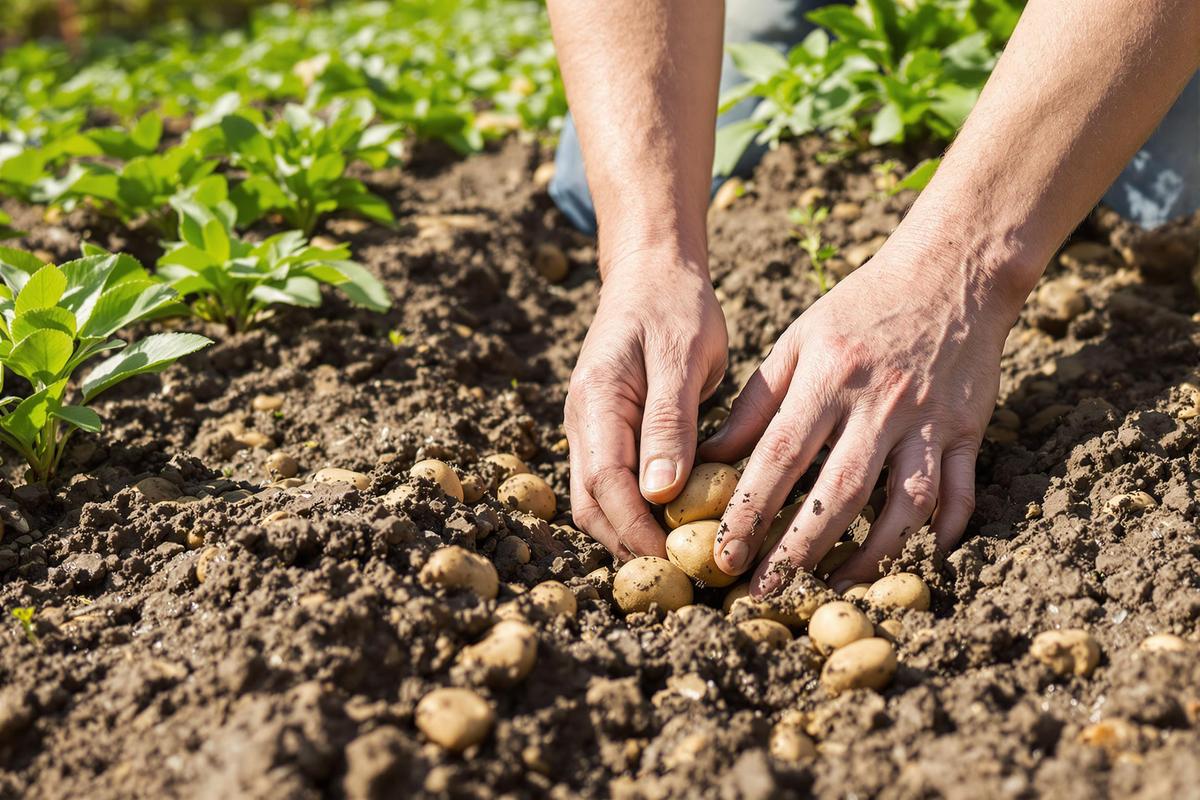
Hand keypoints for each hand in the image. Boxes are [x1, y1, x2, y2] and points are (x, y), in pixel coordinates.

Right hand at [565, 251, 726, 559]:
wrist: (654, 273)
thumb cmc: (674, 307)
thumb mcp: (681, 356)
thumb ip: (669, 423)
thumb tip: (660, 494)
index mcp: (595, 401)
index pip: (605, 484)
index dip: (636, 529)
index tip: (677, 560)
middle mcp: (583, 423)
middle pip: (592, 505)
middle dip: (631, 545)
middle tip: (685, 574)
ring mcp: (591, 431)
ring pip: (599, 502)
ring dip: (634, 534)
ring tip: (686, 558)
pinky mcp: (610, 435)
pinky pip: (616, 486)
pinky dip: (642, 513)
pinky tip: (680, 526)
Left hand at [700, 239, 1019, 593]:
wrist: (950, 273)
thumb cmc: (860, 309)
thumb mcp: (798, 340)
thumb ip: (756, 400)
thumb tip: (712, 456)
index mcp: (827, 378)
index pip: (780, 455)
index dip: (750, 510)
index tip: (725, 554)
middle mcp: (878, 404)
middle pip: (839, 492)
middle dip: (800, 549)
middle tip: (768, 591)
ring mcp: (928, 421)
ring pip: (904, 504)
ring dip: (872, 556)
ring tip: (835, 589)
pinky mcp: (968, 431)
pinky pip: (960, 492)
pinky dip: (945, 532)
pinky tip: (920, 561)